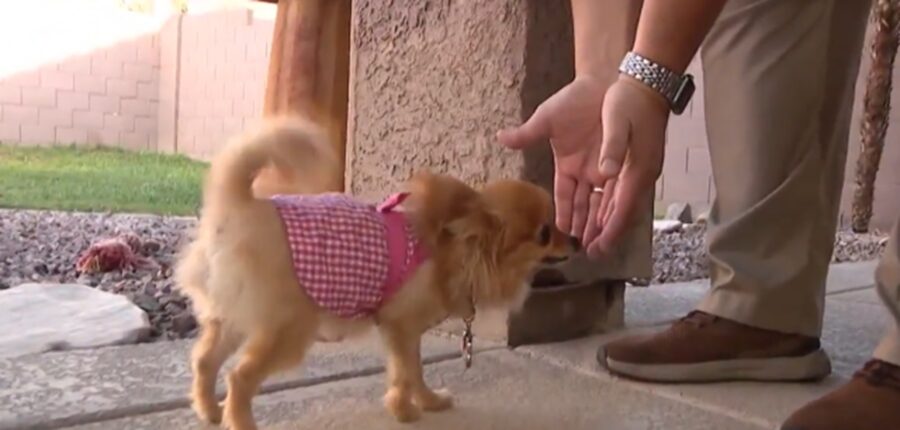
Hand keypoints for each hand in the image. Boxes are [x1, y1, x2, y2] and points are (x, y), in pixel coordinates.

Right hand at [497, 76, 610, 245]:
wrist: (602, 82)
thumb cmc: (573, 100)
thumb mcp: (547, 118)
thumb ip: (527, 134)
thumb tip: (500, 138)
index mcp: (566, 165)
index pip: (564, 196)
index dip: (563, 214)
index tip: (563, 232)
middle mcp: (585, 172)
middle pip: (585, 206)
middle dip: (585, 227)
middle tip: (585, 249)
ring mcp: (604, 169)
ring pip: (603, 202)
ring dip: (601, 223)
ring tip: (601, 244)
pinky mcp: (621, 163)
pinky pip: (621, 189)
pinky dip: (619, 206)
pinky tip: (618, 223)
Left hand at [588, 75, 668, 254]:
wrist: (644, 81)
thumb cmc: (629, 100)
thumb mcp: (617, 120)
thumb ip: (611, 147)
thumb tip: (604, 173)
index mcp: (636, 168)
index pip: (623, 207)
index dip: (610, 229)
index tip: (600, 247)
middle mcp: (638, 174)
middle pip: (621, 211)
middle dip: (606, 232)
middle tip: (592, 253)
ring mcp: (635, 169)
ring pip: (617, 203)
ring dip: (603, 221)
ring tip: (590, 240)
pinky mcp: (629, 162)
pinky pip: (615, 191)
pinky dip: (605, 205)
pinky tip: (595, 214)